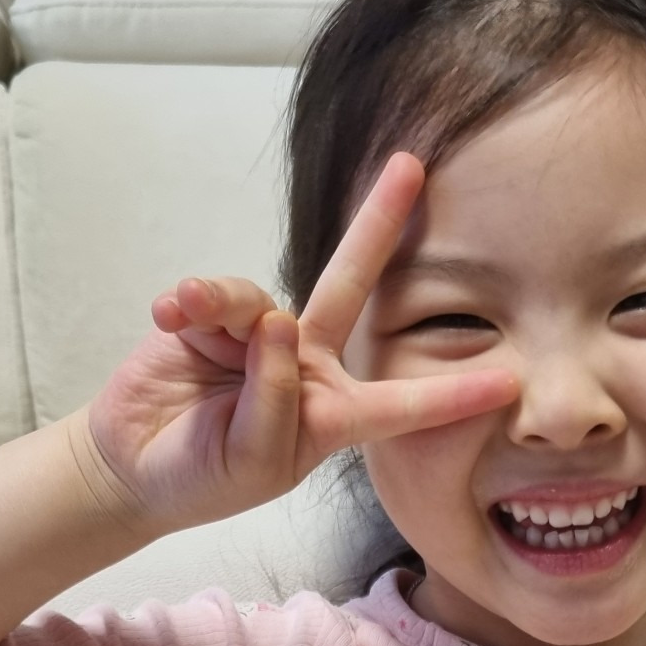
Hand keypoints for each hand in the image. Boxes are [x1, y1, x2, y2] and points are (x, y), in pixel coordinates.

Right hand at [75, 153, 518, 538]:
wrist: (133, 469)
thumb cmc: (202, 478)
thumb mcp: (252, 461)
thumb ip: (275, 401)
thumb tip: (279, 324)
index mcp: (334, 417)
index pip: (402, 404)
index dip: (453, 392)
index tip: (511, 381)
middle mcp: (309, 367)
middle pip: (352, 286)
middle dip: (380, 225)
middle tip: (412, 167)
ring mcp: (263, 337)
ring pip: (263, 299)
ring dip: (223, 308)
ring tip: (185, 323)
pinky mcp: (215, 317)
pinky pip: (216, 294)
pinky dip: (193, 302)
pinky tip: (168, 317)